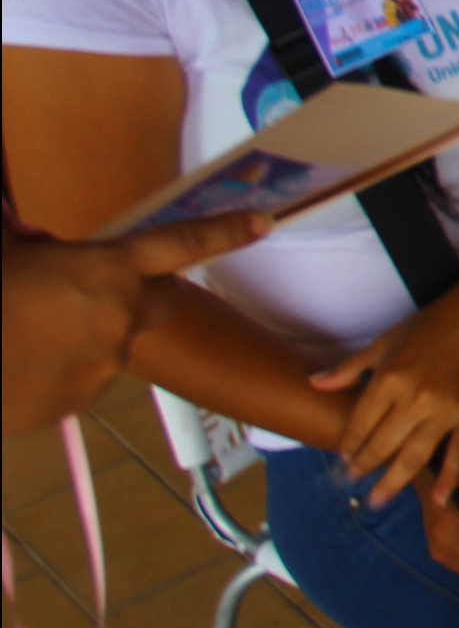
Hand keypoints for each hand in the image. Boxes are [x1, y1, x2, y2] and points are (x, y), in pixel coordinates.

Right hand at [2, 211, 269, 433]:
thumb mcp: (4, 247)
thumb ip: (28, 239)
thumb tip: (35, 240)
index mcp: (107, 270)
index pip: (182, 244)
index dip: (225, 231)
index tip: (263, 223)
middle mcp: (118, 319)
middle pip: (160, 301)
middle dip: (145, 291)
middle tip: (103, 288)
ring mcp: (99, 367)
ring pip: (108, 344)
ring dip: (85, 335)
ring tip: (27, 330)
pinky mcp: (73, 404)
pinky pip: (75, 381)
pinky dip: (55, 371)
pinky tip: (15, 364)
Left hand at [314, 284, 458, 506]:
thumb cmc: (435, 322)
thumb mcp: (387, 340)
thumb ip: (351, 367)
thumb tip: (315, 383)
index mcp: (389, 378)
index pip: (360, 423)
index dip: (349, 444)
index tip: (344, 457)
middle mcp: (413, 399)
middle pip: (382, 446)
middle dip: (364, 468)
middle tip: (354, 483)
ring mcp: (445, 411)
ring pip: (413, 457)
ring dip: (393, 482)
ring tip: (378, 500)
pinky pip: (458, 454)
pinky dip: (449, 478)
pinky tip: (440, 498)